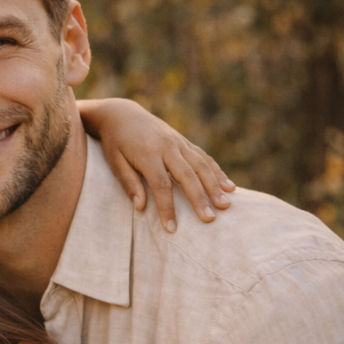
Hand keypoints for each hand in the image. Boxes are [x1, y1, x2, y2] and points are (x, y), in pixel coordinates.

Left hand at [78, 97, 234, 232]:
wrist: (122, 114)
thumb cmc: (115, 143)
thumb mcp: (115, 162)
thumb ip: (129, 183)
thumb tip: (140, 207)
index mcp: (148, 154)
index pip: (161, 185)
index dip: (167, 208)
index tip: (171, 228)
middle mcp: (167, 147)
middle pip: (187, 176)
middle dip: (199, 199)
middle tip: (210, 219)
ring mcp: (178, 142)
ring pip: (201, 165)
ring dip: (215, 186)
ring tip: (225, 205)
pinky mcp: (184, 141)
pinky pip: (204, 157)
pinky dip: (217, 171)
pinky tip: (229, 186)